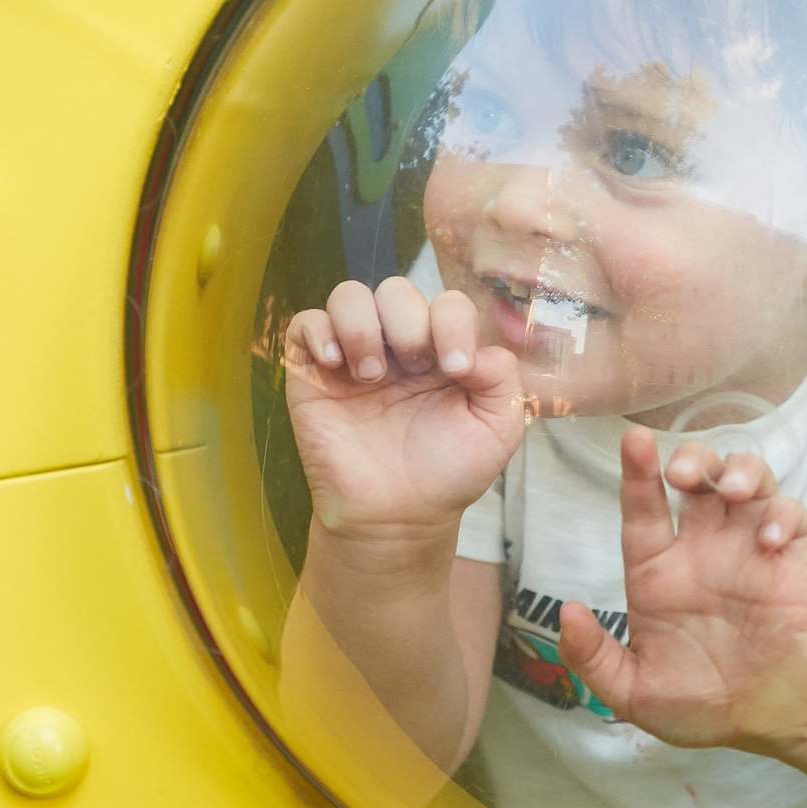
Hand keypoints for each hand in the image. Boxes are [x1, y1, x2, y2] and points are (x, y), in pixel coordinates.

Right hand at [285, 277, 525, 545]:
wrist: (397, 518)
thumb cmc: (448, 473)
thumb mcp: (498, 427)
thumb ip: (502, 377)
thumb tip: (476, 349)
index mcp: (442, 350)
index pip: (447, 304)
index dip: (453, 323)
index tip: (456, 370)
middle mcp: (397, 346)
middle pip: (396, 290)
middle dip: (408, 323)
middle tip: (413, 370)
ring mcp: (353, 356)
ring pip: (349, 295)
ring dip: (363, 324)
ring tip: (371, 374)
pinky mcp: (313, 374)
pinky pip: (304, 323)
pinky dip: (318, 330)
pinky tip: (335, 363)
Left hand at [557, 426, 806, 753]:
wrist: (767, 722)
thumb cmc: (698, 703)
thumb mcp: (634, 693)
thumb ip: (595, 659)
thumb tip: (567, 614)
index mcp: (658, 571)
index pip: (643, 508)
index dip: (637, 472)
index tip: (633, 439)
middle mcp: (701, 549)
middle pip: (698, 475)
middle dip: (693, 458)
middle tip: (682, 473)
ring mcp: (748, 551)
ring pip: (749, 480)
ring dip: (741, 471)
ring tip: (730, 491)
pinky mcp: (790, 564)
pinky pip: (793, 517)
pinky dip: (783, 516)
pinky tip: (768, 542)